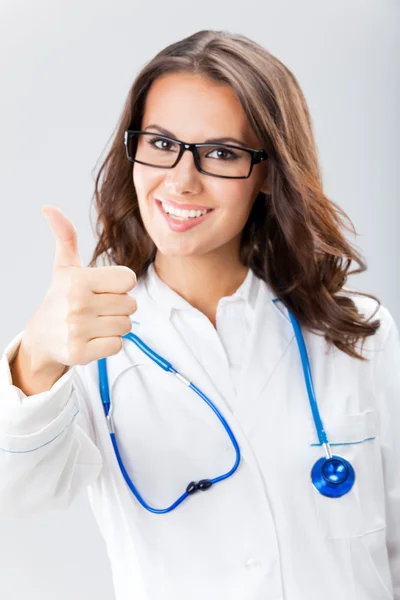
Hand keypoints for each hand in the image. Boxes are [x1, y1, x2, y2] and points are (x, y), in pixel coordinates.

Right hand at [22, 206, 136, 370]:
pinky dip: (109, 344)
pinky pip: (118, 345)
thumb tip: (49, 207)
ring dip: (116, 326)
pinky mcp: (80, 353)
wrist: (42, 337)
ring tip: (95, 323)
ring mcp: (78, 330)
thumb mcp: (64, 267)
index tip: (103, 289)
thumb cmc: (60, 298)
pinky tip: (93, 339)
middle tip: (98, 309)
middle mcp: (78, 304)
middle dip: (119, 307)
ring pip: (126, 326)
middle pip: (131, 305)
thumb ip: (64, 236)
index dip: (120, 285)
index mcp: (79, 280)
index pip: (129, 280)